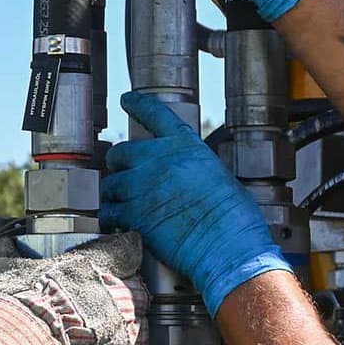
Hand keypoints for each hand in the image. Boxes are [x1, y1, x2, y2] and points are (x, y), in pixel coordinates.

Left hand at [102, 91, 289, 316]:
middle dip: (119, 164)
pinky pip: (109, 211)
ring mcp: (143, 186)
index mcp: (185, 146)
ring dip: (114, 194)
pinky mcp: (134, 213)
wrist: (228, 244)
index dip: (137, 104)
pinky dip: (111, 217)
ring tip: (122, 204)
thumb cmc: (234, 217)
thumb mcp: (218, 175)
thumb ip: (192, 166)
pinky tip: (118, 222)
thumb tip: (182, 174)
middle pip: (121, 152)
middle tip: (123, 175)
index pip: (155, 114)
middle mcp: (160, 160)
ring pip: (111, 184)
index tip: (127, 99)